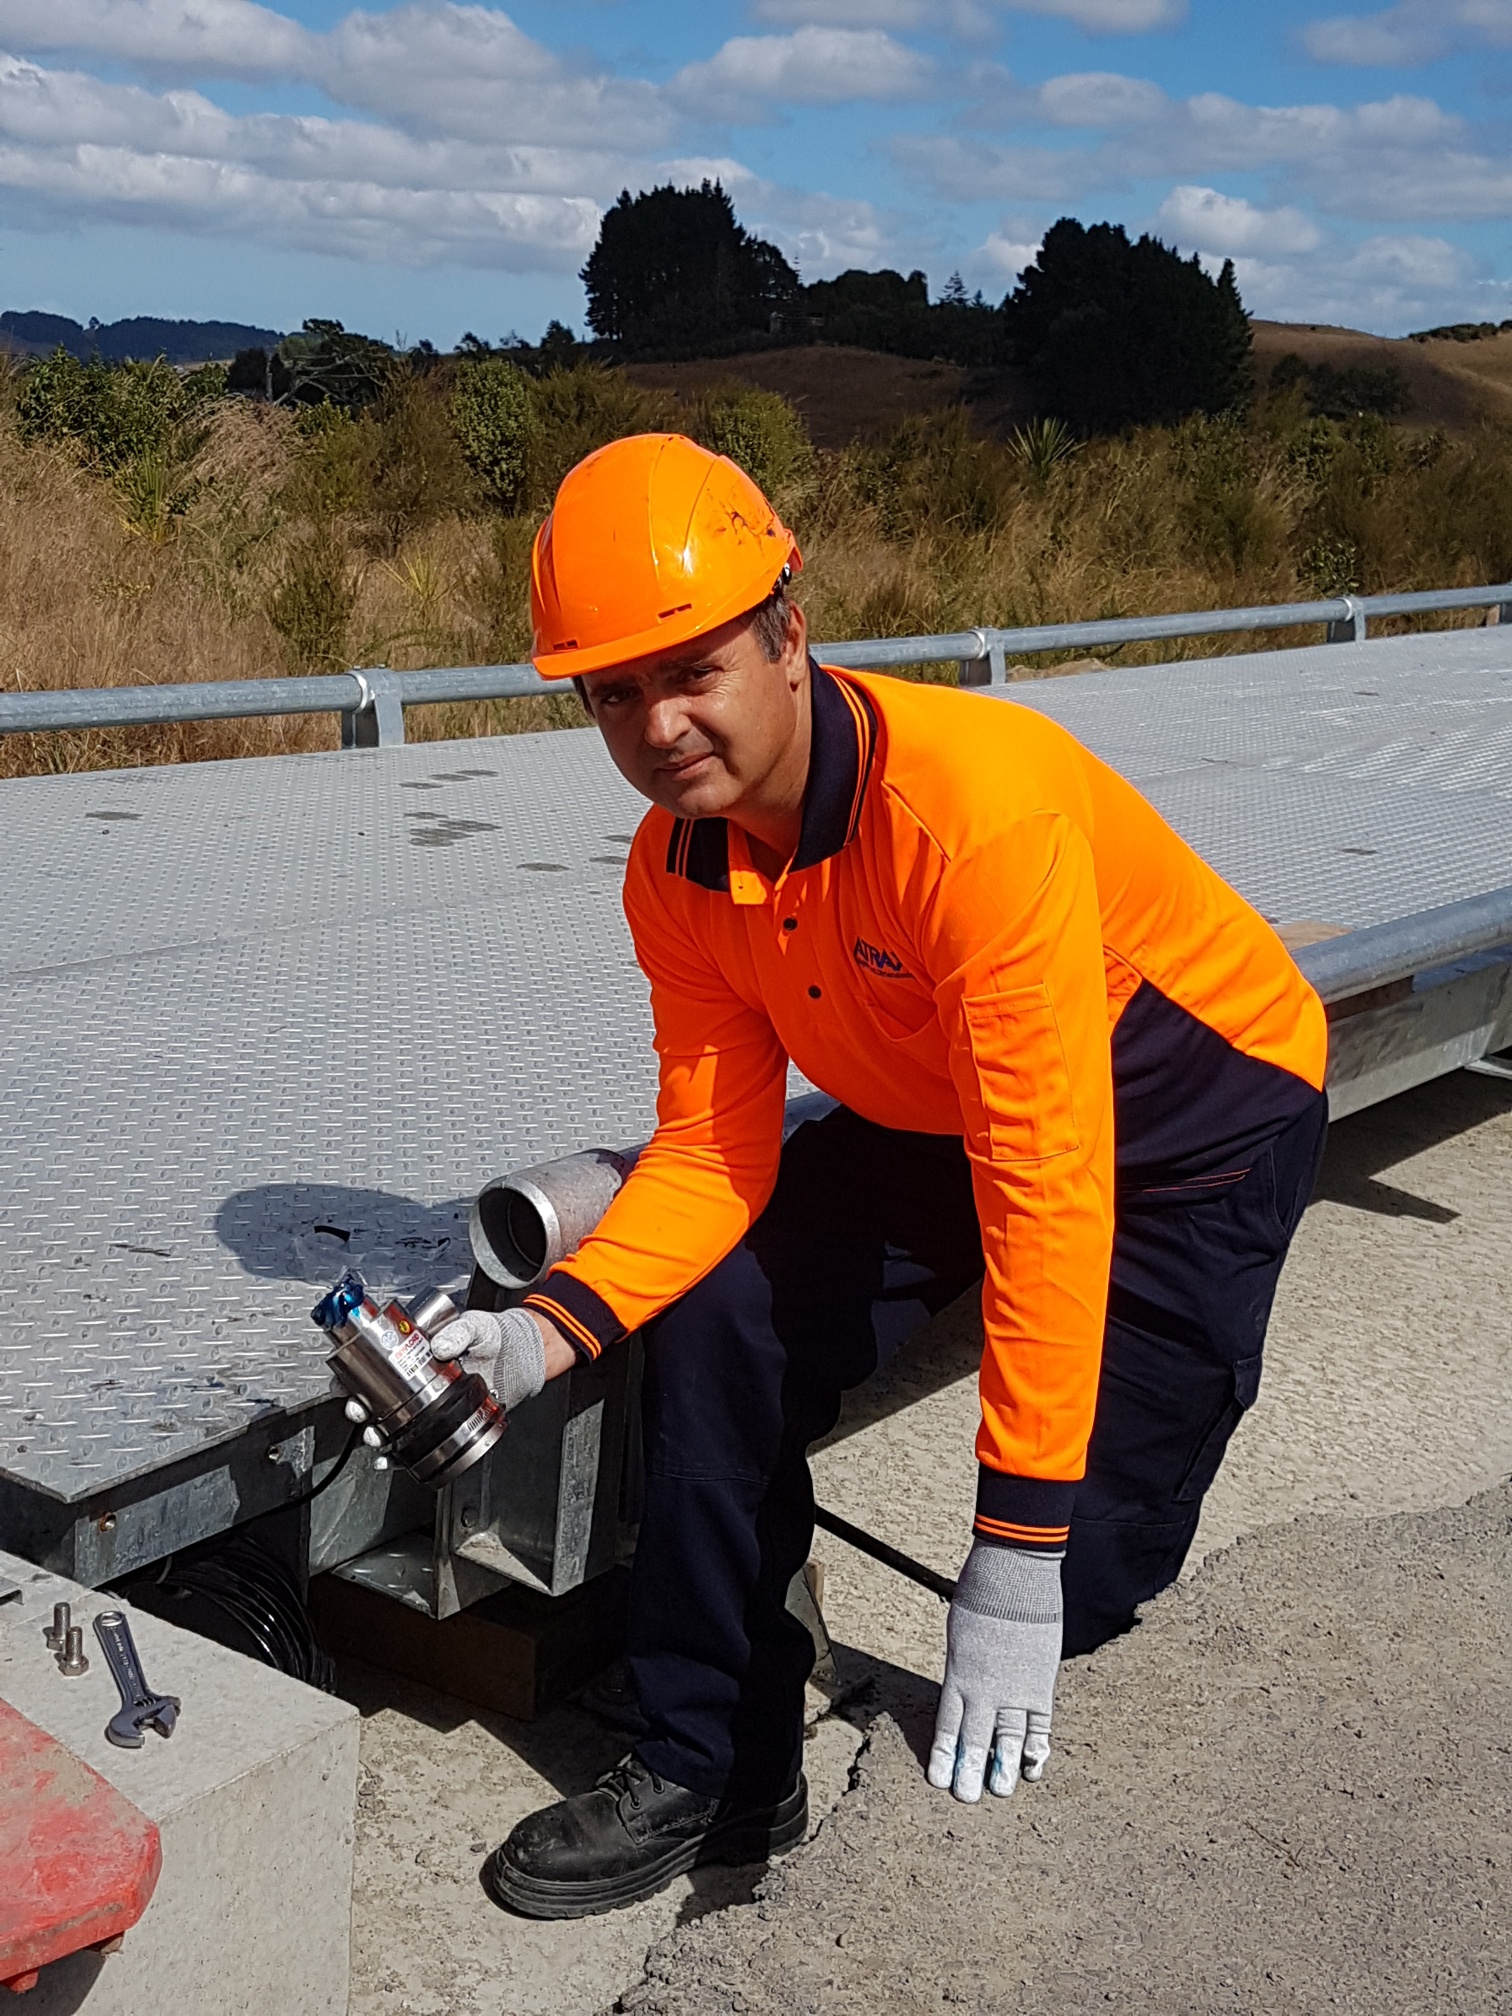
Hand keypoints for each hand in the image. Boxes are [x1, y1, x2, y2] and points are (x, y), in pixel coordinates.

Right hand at [341, 1306, 562, 1462]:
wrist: (520, 1359)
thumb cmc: (494, 1337)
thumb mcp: (477, 1326)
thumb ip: (460, 1331)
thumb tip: (440, 1346)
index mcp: (415, 1354)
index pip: (373, 1365)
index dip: (351, 1376)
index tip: (343, 1384)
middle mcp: (414, 1381)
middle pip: (373, 1398)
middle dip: (358, 1408)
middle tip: (358, 1410)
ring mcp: (426, 1405)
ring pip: (388, 1424)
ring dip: (375, 1433)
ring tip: (375, 1435)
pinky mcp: (442, 1424)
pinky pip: (415, 1442)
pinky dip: (398, 1455)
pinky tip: (390, 1460)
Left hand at [927, 1539, 1062, 1802]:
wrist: (1014, 1576)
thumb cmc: (980, 1598)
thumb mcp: (958, 1635)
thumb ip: (960, 1668)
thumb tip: (962, 1691)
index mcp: (958, 1676)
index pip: (948, 1726)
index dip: (944, 1755)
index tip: (939, 1780)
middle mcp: (984, 1690)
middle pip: (975, 1740)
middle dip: (969, 1772)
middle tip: (966, 1799)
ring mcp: (1015, 1690)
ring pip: (1008, 1739)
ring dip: (1002, 1768)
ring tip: (998, 1793)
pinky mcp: (1042, 1684)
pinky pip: (1040, 1724)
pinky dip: (1036, 1747)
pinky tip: (1033, 1768)